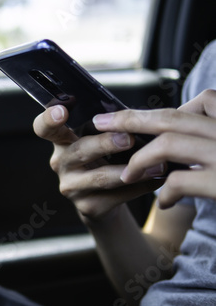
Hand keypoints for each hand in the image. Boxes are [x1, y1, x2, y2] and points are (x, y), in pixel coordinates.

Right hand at [33, 105, 161, 220]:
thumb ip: (106, 127)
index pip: (44, 128)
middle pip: (79, 150)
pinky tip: (157, 179)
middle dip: (105, 143)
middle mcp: (60, 163)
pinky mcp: (87, 206)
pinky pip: (117, 195)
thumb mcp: (98, 140)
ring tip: (157, 163)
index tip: (61, 112)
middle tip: (129, 138)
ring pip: (101, 177)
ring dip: (132, 169)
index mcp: (61, 141)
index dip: (48, 119)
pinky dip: (140, 186)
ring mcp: (71, 186)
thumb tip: (135, 114)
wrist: (103, 199)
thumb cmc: (104, 159)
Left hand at [93, 89, 215, 208]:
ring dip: (140, 160)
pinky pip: (179, 180)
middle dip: (130, 122)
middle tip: (100, 124)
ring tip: (128, 175)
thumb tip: (165, 127)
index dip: (153, 112)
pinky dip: (166, 191)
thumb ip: (204, 131)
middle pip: (172, 119)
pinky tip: (164, 202)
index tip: (118, 117)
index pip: (192, 104)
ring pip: (168, 144)